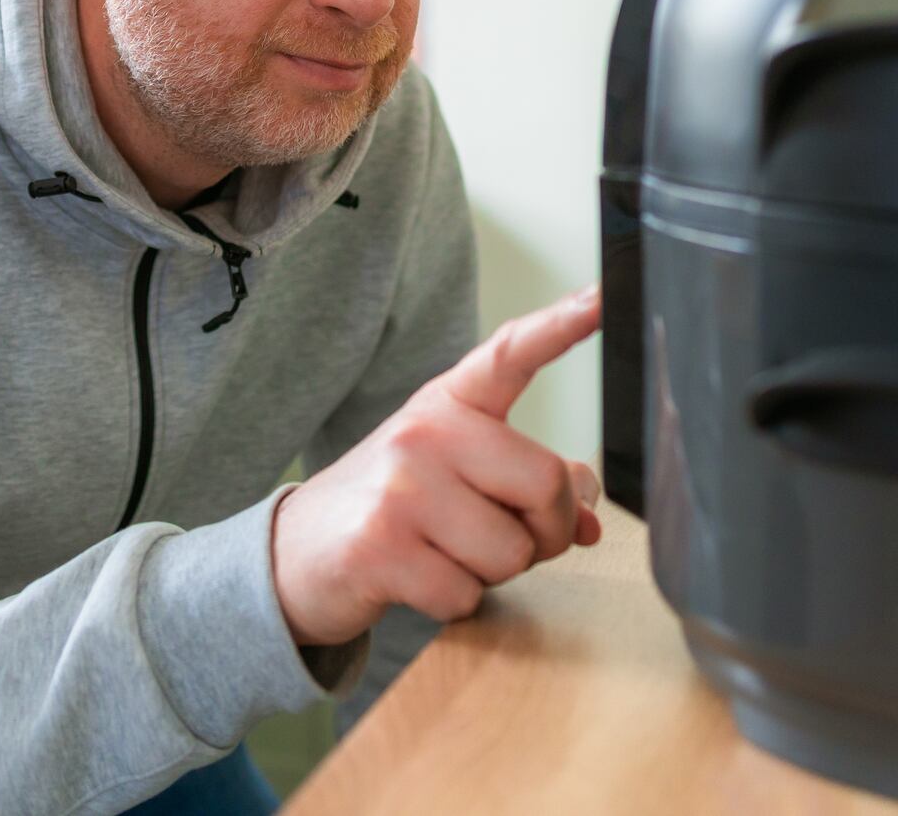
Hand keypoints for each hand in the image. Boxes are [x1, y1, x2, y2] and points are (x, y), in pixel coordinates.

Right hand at [270, 284, 604, 648]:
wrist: (293, 553)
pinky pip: (467, 593)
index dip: (561, 325)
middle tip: (510, 540)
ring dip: (494, 574)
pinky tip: (416, 581)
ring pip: (511, 552)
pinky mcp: (380, 546)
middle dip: (547, 532)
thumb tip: (587, 505)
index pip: (510, 354)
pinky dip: (454, 603)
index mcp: (447, 404)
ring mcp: (399, 487)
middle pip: (546, 483)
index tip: (603, 295)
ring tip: (446, 555)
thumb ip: (523, 481)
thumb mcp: (455, 476)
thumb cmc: (391, 509)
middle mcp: (423, 432)